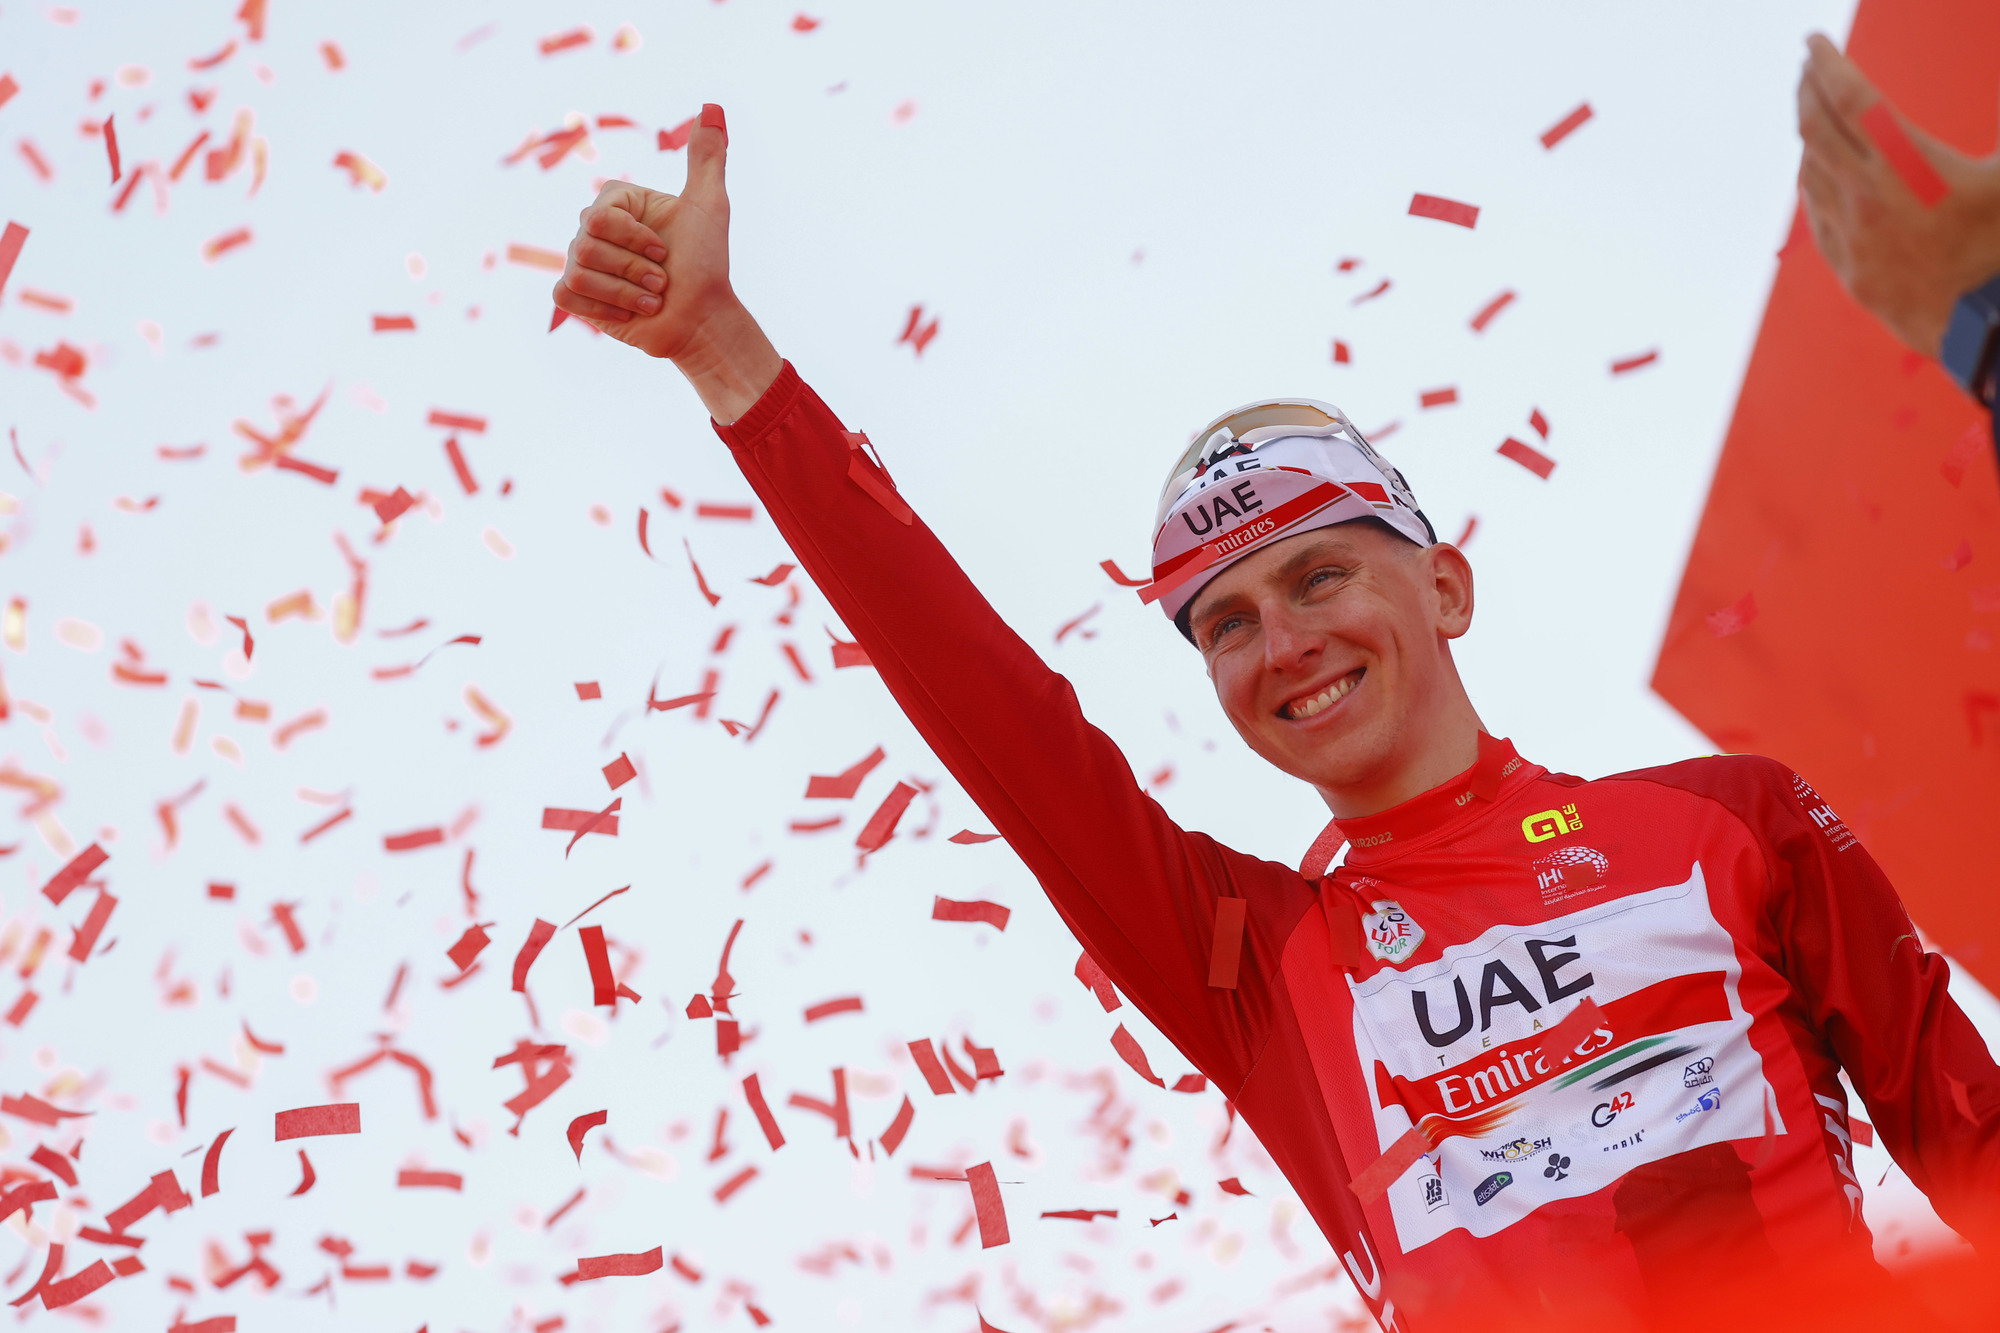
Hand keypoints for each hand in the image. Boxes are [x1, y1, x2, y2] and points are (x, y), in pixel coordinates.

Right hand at [553, 104, 780, 419]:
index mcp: (619, 204)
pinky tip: (629, 314)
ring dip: (627, 291)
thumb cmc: (706, 266)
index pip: (600, 211)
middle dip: (634, 266)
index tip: (665, 250)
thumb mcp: (709, 206)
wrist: (700, 321)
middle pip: (587, 240)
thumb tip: (712, 107)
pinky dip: (605, 307)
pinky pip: (568, 292)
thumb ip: (707, 158)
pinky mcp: (573, 296)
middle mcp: (594, 229)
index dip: (634, 236)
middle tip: (662, 281)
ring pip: (581, 269)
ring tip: (653, 299)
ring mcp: (581, 261)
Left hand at [1796, 33, 1999, 356]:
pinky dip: (1812, 181)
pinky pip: (1816, 213)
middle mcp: (1867, 194)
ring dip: (1808, 135)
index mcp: (1907, 162)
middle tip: (1806, 68)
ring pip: (1810, 171)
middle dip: (1807, 91)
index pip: (1851, 98)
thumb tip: (1995, 119)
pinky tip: (1816, 171)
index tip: (1811, 42)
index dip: (1827, 64)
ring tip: (1813, 112)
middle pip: (1816, 129)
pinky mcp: (1847, 268)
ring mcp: (1851, 234)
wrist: (1989, 327)